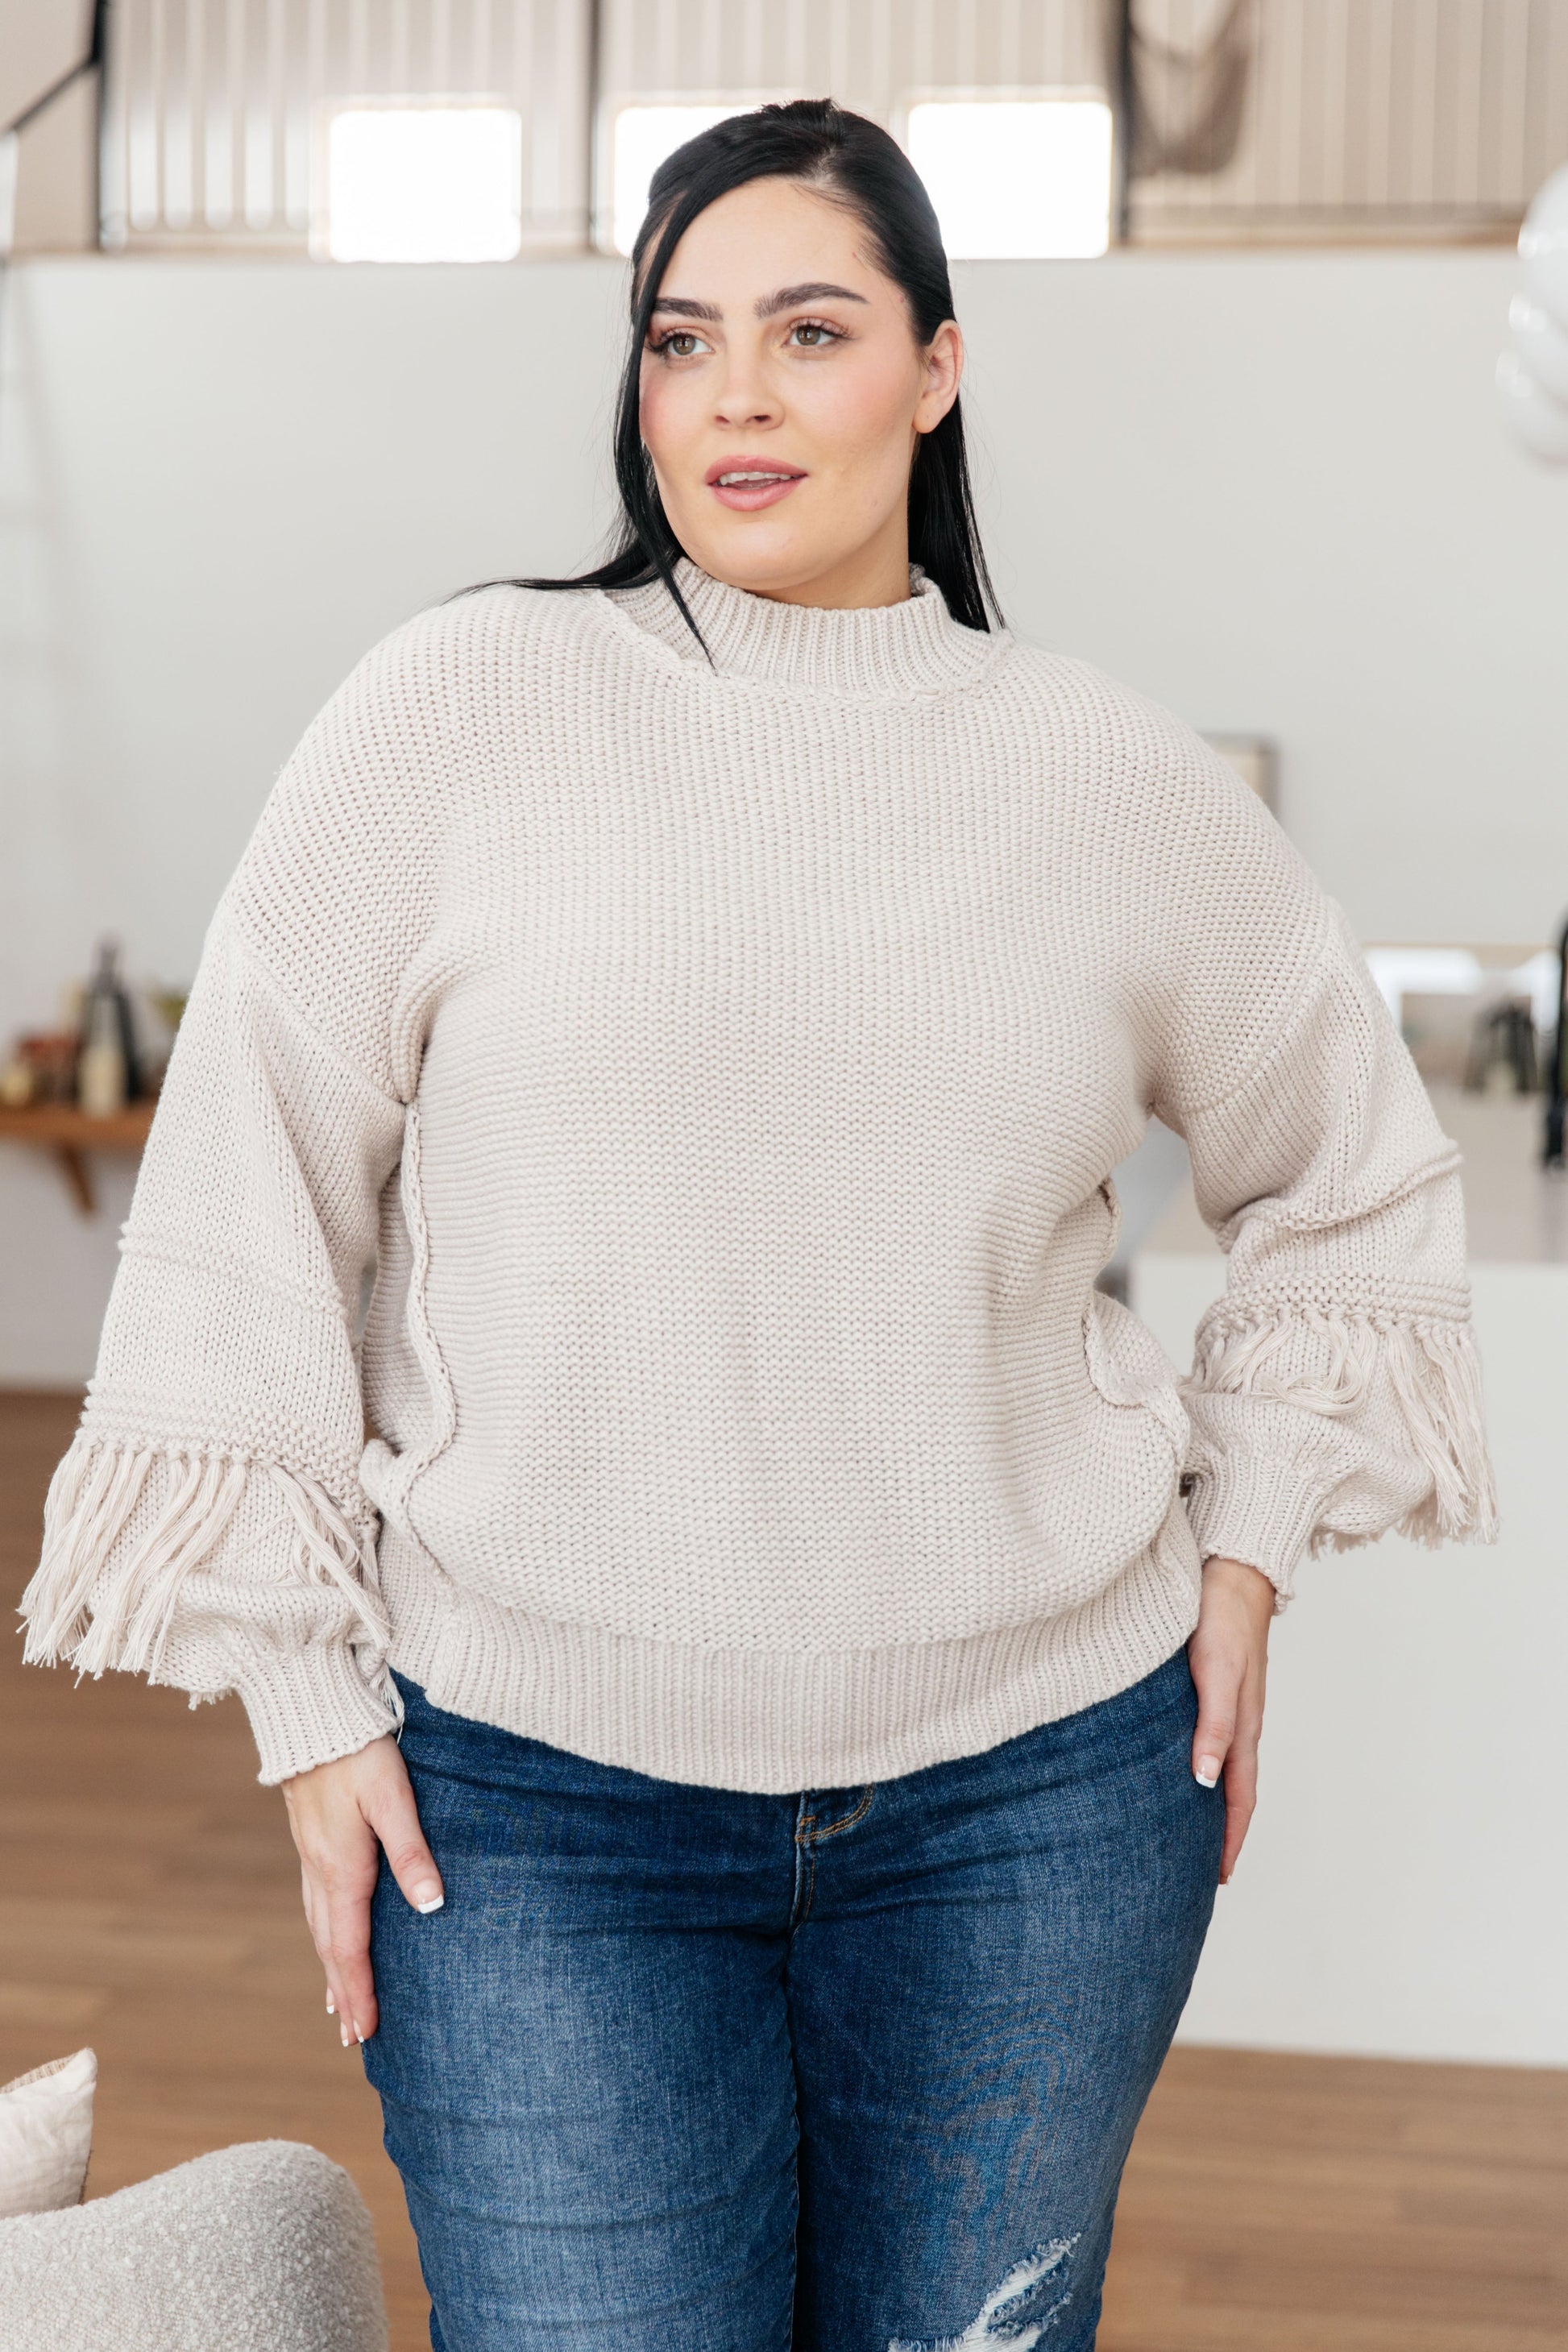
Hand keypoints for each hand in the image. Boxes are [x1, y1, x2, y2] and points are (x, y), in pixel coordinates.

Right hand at [281, 1735, 443, 2046]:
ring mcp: (310, 1856)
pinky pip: (314, 1904)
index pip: (350, 1946)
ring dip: (331, 1969)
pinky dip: (322, 1935)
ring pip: (319, 1927)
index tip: (366, 2032)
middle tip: (353, 2039)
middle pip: (331, 1946)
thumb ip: (412, 1851)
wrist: (310, 1712)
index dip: (359, 1990)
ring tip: (337, 2006)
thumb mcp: (392, 1796)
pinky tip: (328, 1937)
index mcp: (342, 1868)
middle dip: (342, 1993)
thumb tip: (432, 1906)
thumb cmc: (357, 1750)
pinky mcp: (310, 1840)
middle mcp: (320, 1870)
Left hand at [1186, 1553, 1274, 1883]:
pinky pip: (1210, 1741)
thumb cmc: (1222, 1619)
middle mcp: (1239, 1722)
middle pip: (1232, 1790)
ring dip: (1208, 1804)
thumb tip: (1204, 1783)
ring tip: (1186, 1832)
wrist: (1230, 1570)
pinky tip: (1178, 1768)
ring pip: (1222, 1767)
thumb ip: (1213, 1727)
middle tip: (1197, 1870)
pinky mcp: (1214, 1686)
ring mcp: (1229, 1705)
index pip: (1239, 1799)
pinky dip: (1200, 1767)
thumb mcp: (1218, 1674)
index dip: (1229, 1839)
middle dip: (1220, 1833)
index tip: (1216, 1879)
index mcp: (1244, 1727)